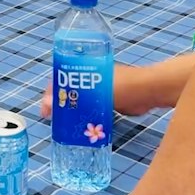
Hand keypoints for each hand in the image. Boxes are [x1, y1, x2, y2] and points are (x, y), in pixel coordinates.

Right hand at [40, 64, 158, 119]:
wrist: (147, 92)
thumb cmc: (122, 85)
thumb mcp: (95, 91)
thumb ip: (74, 97)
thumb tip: (50, 104)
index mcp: (84, 68)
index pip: (60, 77)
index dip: (50, 92)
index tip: (46, 108)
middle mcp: (89, 77)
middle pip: (67, 89)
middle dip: (58, 103)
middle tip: (51, 118)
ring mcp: (99, 89)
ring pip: (78, 100)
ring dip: (70, 110)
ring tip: (62, 124)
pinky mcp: (108, 101)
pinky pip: (90, 108)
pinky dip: (83, 116)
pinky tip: (79, 126)